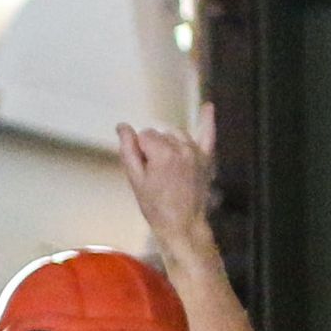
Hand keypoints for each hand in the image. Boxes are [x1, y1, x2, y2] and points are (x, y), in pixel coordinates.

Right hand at [115, 121, 215, 257]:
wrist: (183, 224)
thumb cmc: (155, 207)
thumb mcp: (136, 181)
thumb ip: (128, 151)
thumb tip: (122, 126)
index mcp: (163, 152)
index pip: (144, 135)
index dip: (140, 151)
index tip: (144, 170)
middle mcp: (182, 146)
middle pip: (160, 134)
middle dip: (153, 148)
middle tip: (154, 174)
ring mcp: (197, 151)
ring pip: (176, 134)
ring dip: (169, 143)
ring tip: (167, 166)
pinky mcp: (207, 158)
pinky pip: (208, 133)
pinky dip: (207, 120)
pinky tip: (208, 106)